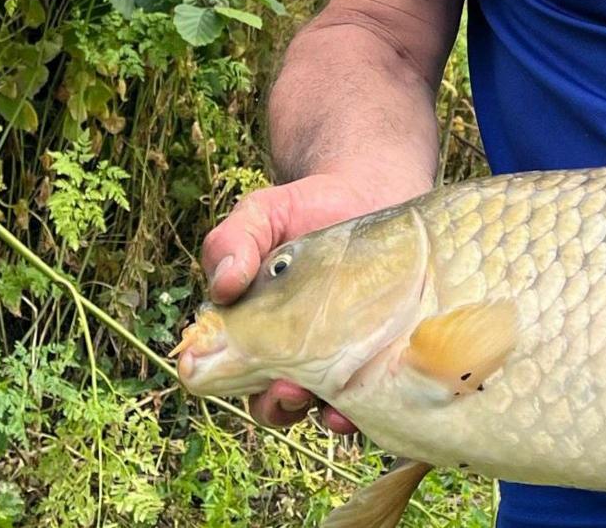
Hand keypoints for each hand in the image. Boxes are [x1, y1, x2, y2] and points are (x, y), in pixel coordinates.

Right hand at [198, 170, 425, 433]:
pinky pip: (376, 389)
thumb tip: (221, 285)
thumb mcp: (261, 214)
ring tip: (334, 408)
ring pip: (325, 404)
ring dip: (326, 414)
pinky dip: (375, 400)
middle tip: (290, 388)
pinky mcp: (383, 348)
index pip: (232, 372)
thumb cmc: (307, 208)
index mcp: (255, 329)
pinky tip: (380, 392)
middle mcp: (294, 351)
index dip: (232, 381)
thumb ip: (232, 241)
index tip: (242, 374)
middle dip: (280, 404)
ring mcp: (341, 353)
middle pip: (275, 400)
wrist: (372, 190)